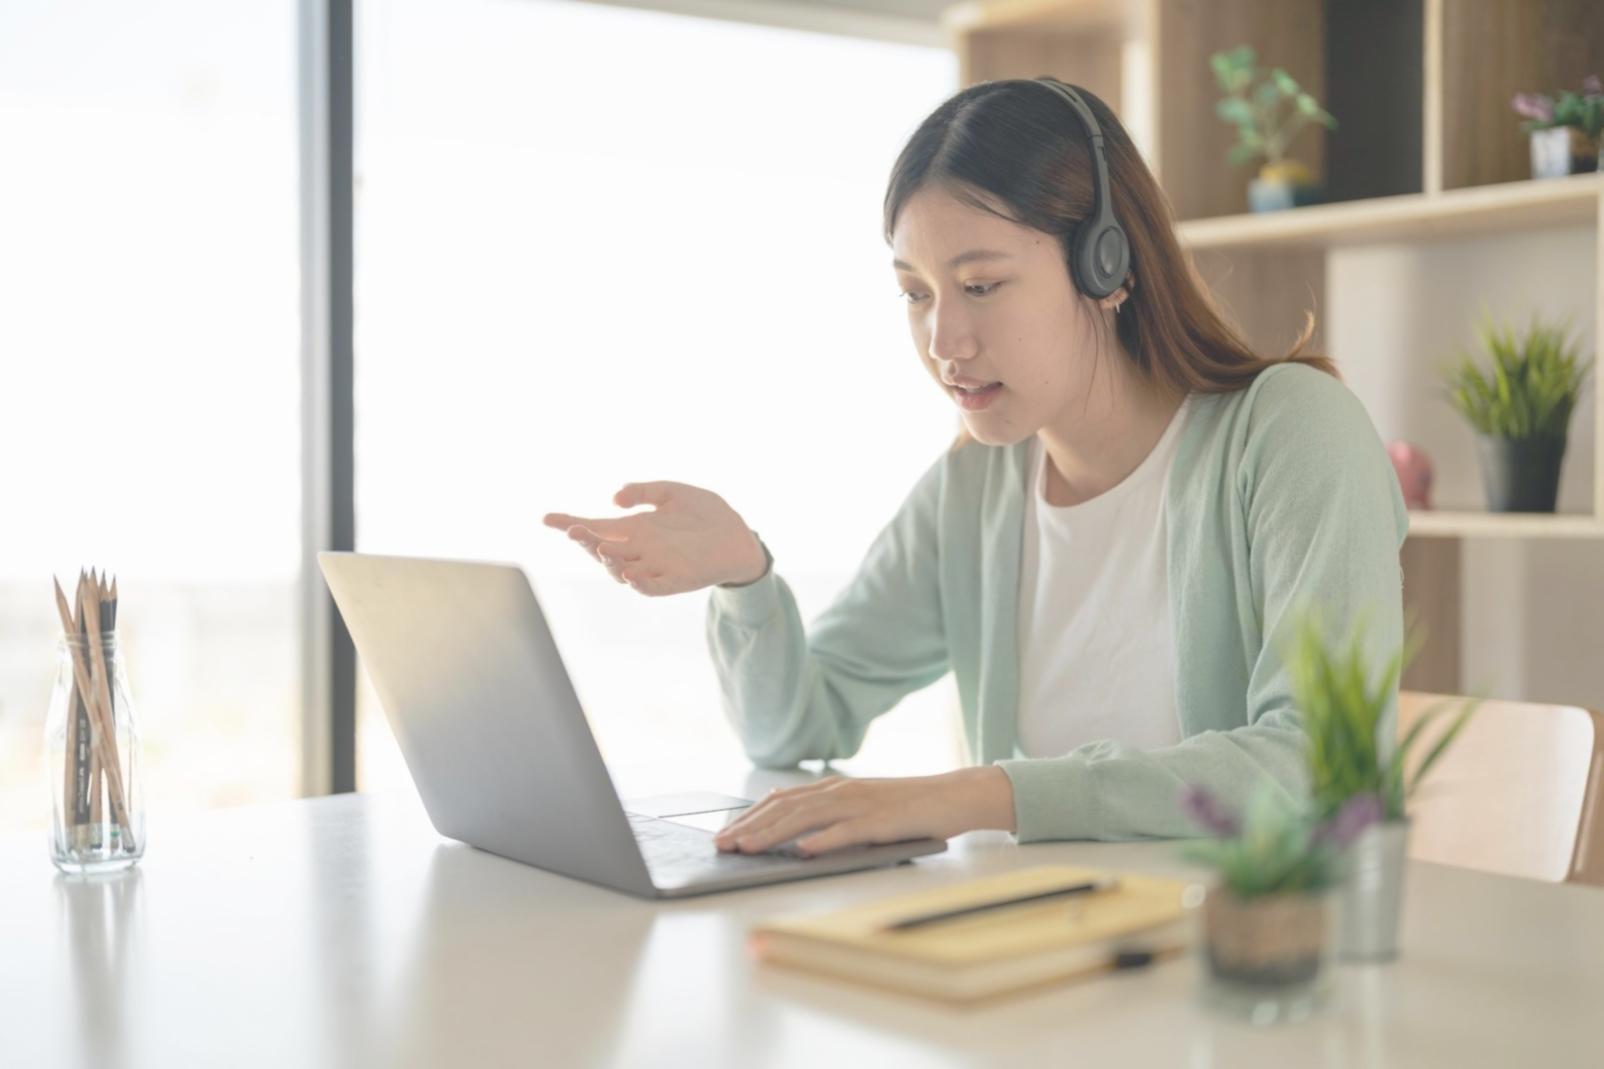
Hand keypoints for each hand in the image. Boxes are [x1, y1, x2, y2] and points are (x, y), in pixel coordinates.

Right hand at [541, 481, 766, 596]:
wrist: (739, 536)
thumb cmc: (706, 513)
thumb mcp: (673, 493)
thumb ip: (644, 492)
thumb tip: (614, 497)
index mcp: (635, 529)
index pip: (596, 527)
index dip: (570, 524)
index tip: (547, 518)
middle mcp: (639, 551)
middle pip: (602, 550)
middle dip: (585, 541)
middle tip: (574, 530)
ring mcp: (655, 567)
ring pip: (622, 571)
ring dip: (609, 561)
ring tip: (599, 548)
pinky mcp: (676, 581)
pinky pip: (652, 587)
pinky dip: (640, 583)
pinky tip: (630, 574)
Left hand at [713, 768, 1016, 855]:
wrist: (951, 796)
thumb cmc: (904, 805)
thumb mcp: (857, 800)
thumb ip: (823, 805)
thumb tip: (781, 806)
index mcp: (832, 788)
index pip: (780, 801)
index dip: (749, 817)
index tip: (723, 835)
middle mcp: (840, 791)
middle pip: (785, 809)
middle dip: (750, 827)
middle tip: (723, 846)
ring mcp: (860, 805)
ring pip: (808, 818)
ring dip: (774, 834)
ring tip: (749, 849)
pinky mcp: (882, 821)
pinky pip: (847, 831)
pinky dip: (823, 841)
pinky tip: (803, 851)